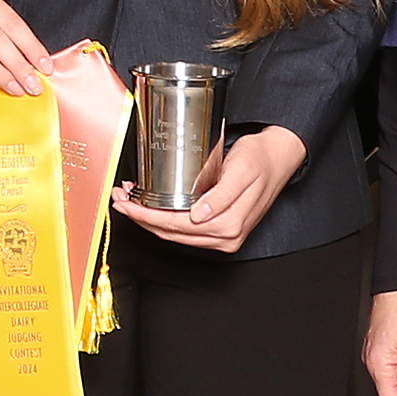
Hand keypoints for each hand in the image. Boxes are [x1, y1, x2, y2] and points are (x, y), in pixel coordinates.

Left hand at [114, 124, 304, 255]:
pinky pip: (184, 230)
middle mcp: (225, 237)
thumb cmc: (259, 159)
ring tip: (129, 200)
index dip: (147, 217)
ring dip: (149, 219)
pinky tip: (150, 205)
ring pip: (174, 234)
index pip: (176, 226)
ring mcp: (222, 237)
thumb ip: (222, 195)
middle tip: (119, 199)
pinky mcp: (218, 231)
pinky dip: (163, 219)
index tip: (126, 204)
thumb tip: (199, 216)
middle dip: (141, 217)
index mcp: (229, 226)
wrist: (277, 158)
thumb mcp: (242, 171)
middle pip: (171, 233)